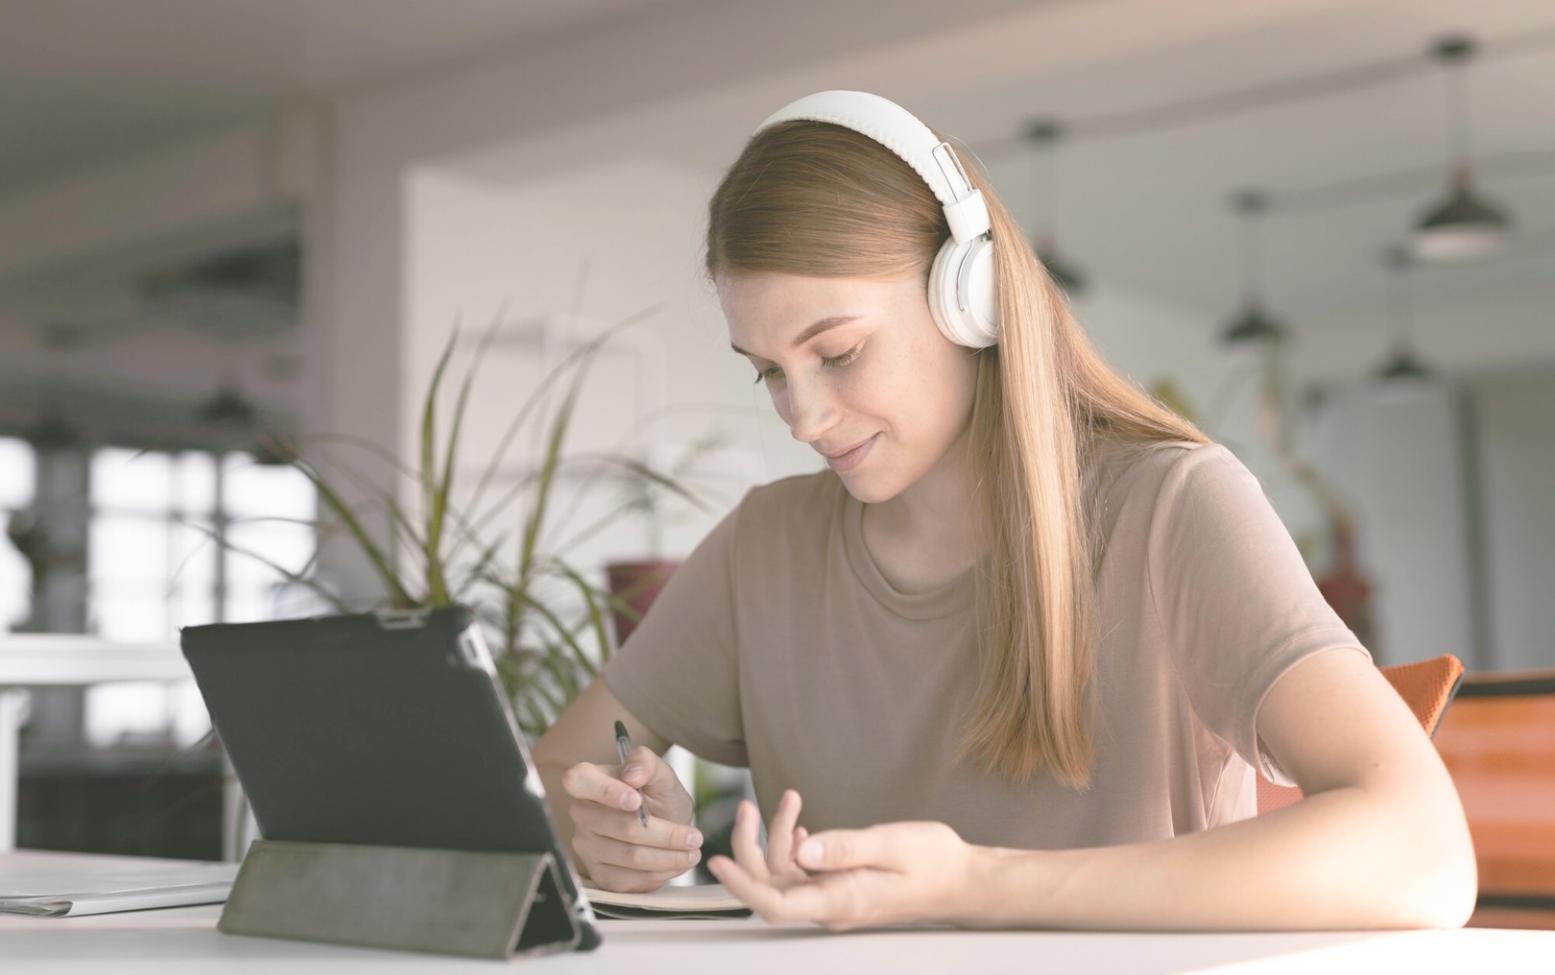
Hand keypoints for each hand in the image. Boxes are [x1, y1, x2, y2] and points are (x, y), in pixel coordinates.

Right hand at [559, 747, 701, 892]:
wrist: (665, 825)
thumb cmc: (658, 797)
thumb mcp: (661, 774)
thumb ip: (647, 763)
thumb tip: (633, 775)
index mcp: (589, 781)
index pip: (579, 781)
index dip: (606, 792)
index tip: (637, 800)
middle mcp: (582, 814)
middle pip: (621, 827)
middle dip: (665, 834)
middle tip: (695, 837)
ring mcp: (587, 847)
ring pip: (630, 857)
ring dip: (668, 857)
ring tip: (693, 852)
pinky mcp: (600, 875)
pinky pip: (631, 880)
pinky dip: (660, 873)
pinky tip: (677, 864)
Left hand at [706, 791, 976, 930]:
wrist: (962, 879)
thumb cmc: (934, 862)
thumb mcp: (891, 844)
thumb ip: (845, 848)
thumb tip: (803, 849)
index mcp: (840, 900)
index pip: (776, 903)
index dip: (742, 884)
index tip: (718, 861)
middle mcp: (832, 906)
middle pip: (772, 887)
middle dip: (752, 847)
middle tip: (747, 807)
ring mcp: (836, 898)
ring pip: (787, 875)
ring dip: (778, 837)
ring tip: (788, 799)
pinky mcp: (841, 887)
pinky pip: (805, 872)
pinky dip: (797, 844)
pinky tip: (802, 822)